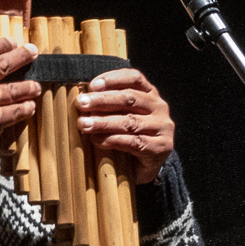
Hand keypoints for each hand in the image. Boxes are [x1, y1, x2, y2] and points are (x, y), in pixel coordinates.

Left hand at [71, 67, 175, 184]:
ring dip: (104, 122)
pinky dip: (114, 140)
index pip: (134, 78)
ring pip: (131, 121)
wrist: (145, 166)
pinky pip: (135, 142)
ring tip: (84, 124)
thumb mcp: (118, 116)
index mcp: (149, 93)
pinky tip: (98, 141)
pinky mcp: (162, 147)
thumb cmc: (126, 137)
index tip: (93, 85)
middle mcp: (159, 107)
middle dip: (102, 100)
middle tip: (81, 103)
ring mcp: (163, 127)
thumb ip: (107, 106)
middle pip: (130, 98)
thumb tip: (82, 100)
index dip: (113, 79)